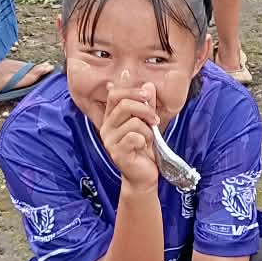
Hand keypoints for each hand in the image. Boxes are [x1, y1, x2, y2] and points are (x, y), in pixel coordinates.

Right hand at [100, 69, 158, 190]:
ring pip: (133, 122)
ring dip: (147, 130)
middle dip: (146, 109)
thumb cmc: (143, 149)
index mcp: (111, 117)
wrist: (143, 175)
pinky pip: (134, 137)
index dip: (132, 90)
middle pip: (124, 104)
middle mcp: (106, 127)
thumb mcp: (147, 123)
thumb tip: (148, 85)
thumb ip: (147, 104)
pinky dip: (145, 140)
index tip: (147, 95)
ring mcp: (109, 141)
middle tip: (155, 119)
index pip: (114, 94)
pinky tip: (143, 147)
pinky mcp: (117, 153)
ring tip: (148, 139)